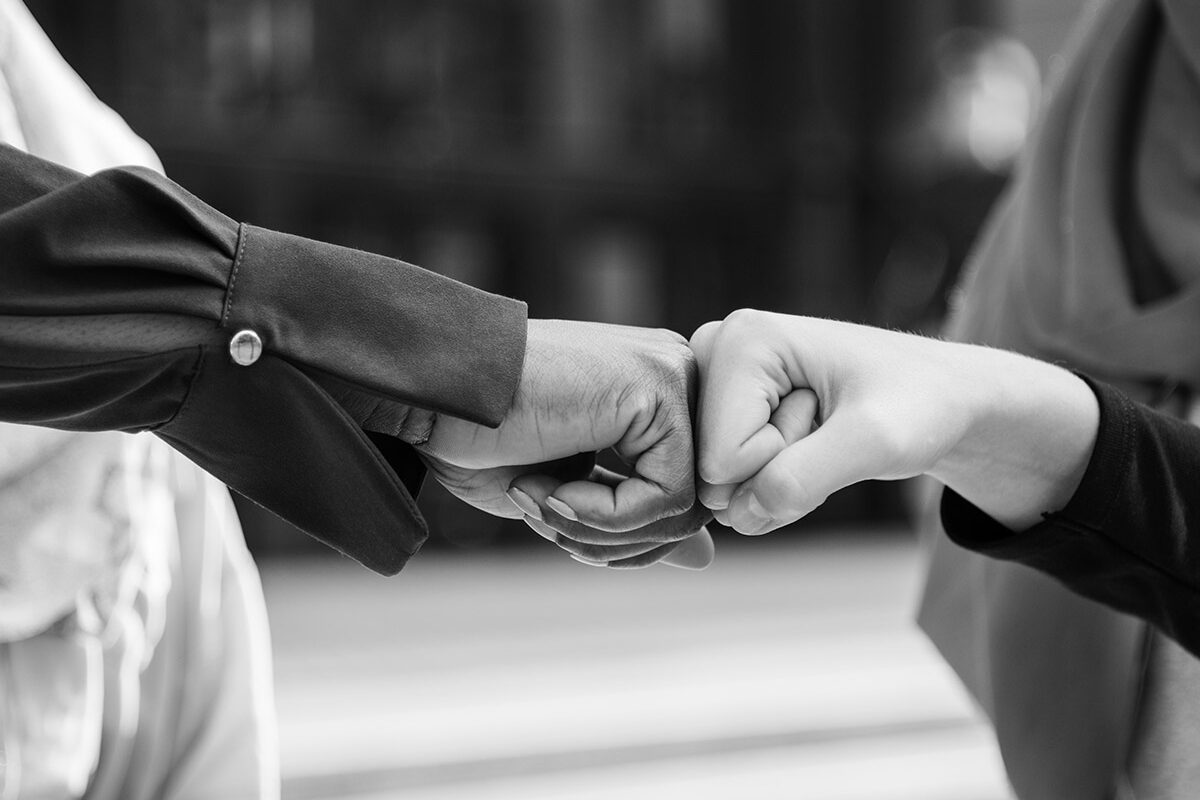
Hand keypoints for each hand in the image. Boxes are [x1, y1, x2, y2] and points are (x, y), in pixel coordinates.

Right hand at [417, 319, 713, 568]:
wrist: (429, 394)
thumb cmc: (481, 437)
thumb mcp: (568, 498)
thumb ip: (637, 521)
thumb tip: (707, 558)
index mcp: (653, 402)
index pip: (680, 500)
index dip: (622, 538)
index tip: (556, 524)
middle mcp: (673, 381)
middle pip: (690, 509)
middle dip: (614, 542)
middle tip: (546, 521)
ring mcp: (672, 378)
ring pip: (684, 510)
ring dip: (600, 531)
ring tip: (539, 503)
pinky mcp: (660, 389)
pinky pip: (667, 495)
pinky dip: (601, 515)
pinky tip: (545, 489)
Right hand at [689, 310, 1098, 533]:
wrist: (939, 397)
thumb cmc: (917, 404)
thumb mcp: (875, 441)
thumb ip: (804, 476)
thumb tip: (740, 513)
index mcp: (742, 340)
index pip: (723, 456)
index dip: (781, 459)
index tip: (827, 418)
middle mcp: (714, 352)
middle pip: (714, 470)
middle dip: (773, 472)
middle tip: (825, 428)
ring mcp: (714, 381)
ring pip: (721, 484)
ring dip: (777, 479)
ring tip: (820, 433)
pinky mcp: (722, 407)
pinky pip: (730, 484)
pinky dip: (772, 483)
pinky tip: (806, 445)